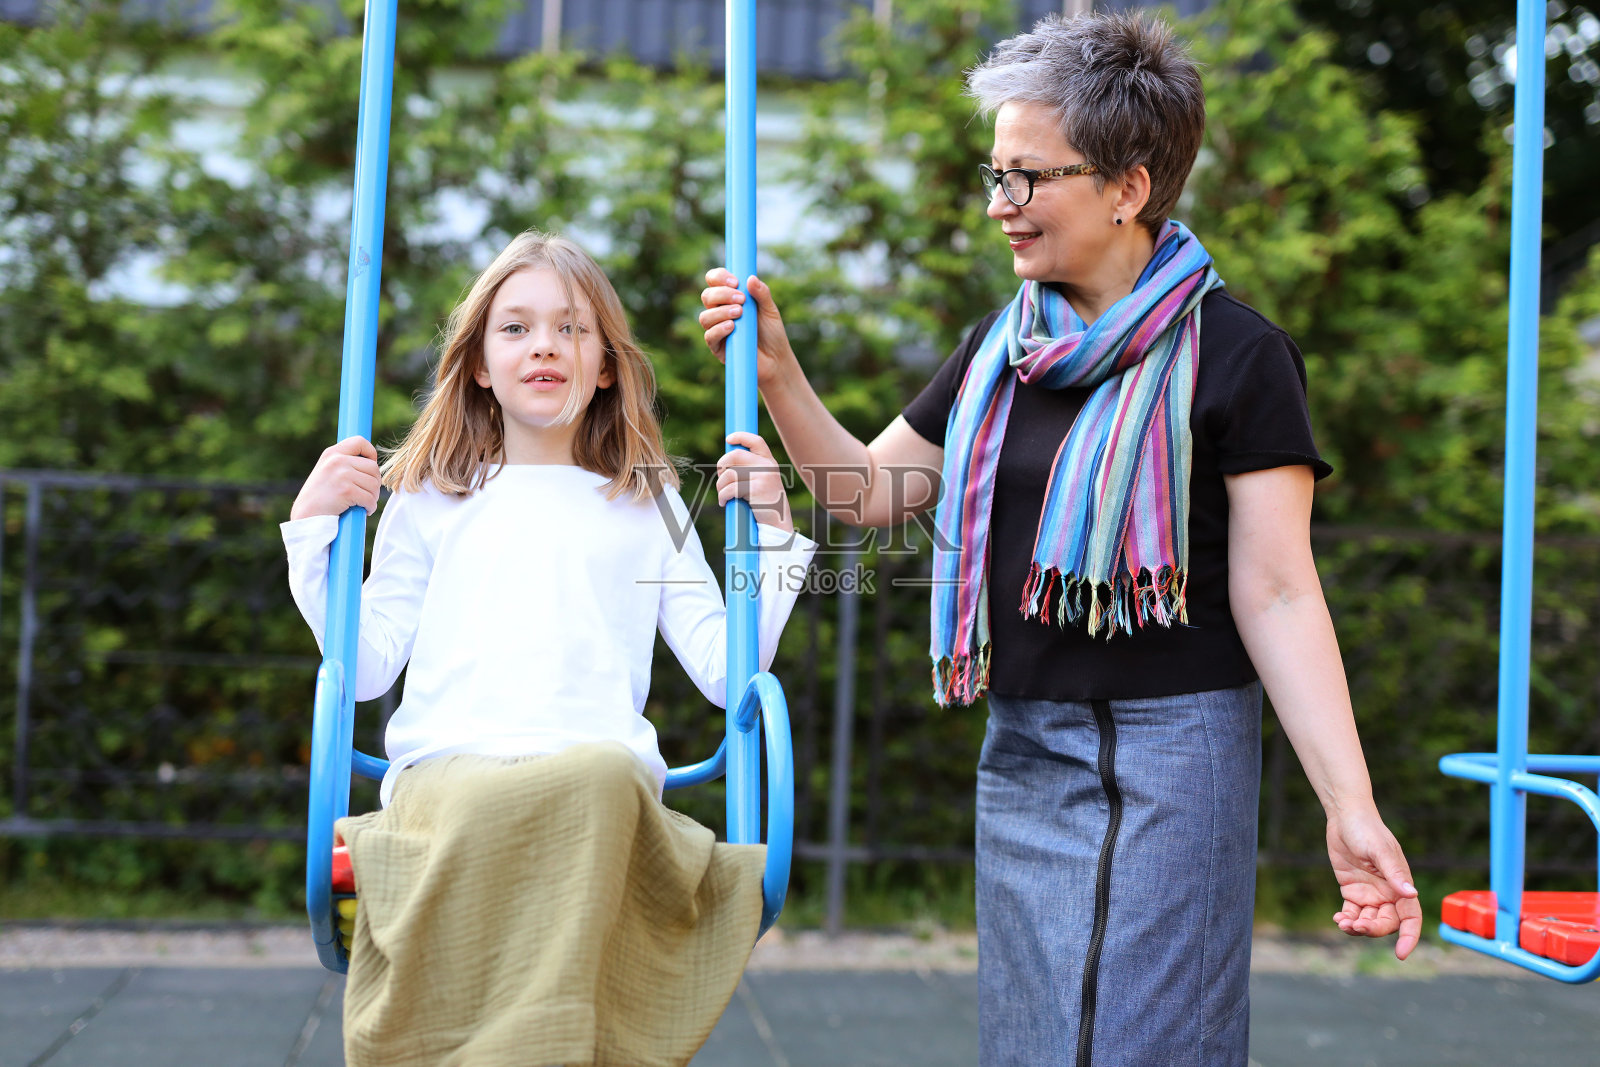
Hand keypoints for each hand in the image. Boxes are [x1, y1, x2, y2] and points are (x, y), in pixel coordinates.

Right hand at [291, 436, 381, 519]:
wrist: (306, 517)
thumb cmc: (318, 498)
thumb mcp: (327, 472)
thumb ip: (344, 463)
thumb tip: (371, 461)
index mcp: (332, 453)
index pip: (359, 442)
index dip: (371, 453)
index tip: (370, 469)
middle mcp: (337, 460)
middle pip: (373, 467)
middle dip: (374, 483)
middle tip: (367, 494)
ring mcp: (342, 475)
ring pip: (374, 484)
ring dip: (373, 497)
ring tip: (363, 503)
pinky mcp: (347, 490)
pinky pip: (370, 498)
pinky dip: (370, 507)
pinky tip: (362, 510)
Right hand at [698, 270, 796, 389]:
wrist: (776, 359)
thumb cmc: (772, 333)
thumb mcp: (770, 310)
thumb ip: (762, 293)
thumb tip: (750, 278)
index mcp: (730, 298)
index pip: (714, 281)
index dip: (720, 277)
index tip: (735, 281)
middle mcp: (720, 312)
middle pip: (707, 296)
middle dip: (722, 294)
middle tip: (741, 300)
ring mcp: (717, 330)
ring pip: (705, 316)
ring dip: (721, 312)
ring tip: (740, 313)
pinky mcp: (717, 348)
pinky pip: (709, 336)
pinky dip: (719, 329)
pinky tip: (732, 327)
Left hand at [716, 432, 792, 532]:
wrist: (777, 526)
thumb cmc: (766, 507)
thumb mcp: (763, 484)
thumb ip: (751, 470)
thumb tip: (727, 462)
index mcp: (770, 463)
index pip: (756, 441)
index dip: (741, 437)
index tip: (729, 439)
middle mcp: (767, 467)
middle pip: (735, 455)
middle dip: (722, 466)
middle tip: (721, 479)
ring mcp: (763, 476)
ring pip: (729, 474)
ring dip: (720, 486)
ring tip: (724, 496)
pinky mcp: (756, 489)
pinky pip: (730, 488)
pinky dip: (723, 497)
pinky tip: (725, 503)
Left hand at [1326, 804, 1421, 959]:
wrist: (1345, 817)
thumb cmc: (1367, 830)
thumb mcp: (1379, 850)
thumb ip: (1394, 872)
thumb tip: (1411, 894)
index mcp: (1401, 885)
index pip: (1411, 917)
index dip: (1409, 936)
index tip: (1400, 954)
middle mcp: (1388, 893)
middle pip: (1387, 923)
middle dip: (1373, 930)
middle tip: (1355, 926)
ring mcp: (1370, 893)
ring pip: (1368, 921)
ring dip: (1357, 927)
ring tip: (1343, 923)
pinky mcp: (1352, 890)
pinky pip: (1352, 913)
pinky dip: (1346, 920)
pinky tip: (1338, 919)